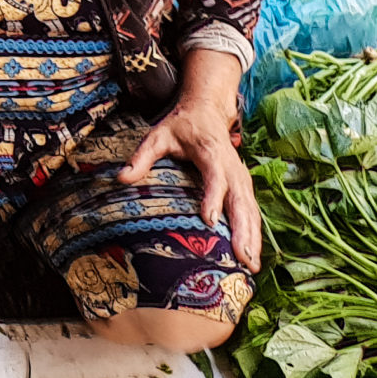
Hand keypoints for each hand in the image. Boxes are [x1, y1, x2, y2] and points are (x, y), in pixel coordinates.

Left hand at [120, 49, 260, 269]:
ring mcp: (241, 177)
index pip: (214, 177)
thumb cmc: (181, 126)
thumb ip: (141, 157)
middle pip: (240, 200)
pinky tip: (252, 256)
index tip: (210, 220)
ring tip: (251, 266)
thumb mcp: (158, 135)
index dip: (213, 197)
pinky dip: (254, 233)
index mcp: (211, 154)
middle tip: (243, 258)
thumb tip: (122, 178)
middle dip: (243, 231)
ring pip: (250, 209)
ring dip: (253, 237)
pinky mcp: (244, 185)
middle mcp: (231, 167)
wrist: (207, 111)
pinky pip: (252, 211)